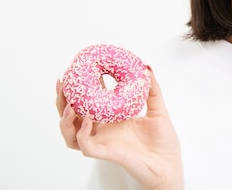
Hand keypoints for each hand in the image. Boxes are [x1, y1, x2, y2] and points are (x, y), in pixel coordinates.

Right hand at [56, 68, 183, 189]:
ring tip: (69, 105)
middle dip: (63, 101)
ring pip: (71, 134)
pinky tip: (87, 121)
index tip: (76, 70)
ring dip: (65, 119)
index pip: (88, 101)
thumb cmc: (164, 141)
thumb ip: (152, 89)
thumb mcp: (158, 109)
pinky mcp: (106, 153)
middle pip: (72, 116)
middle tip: (62, 84)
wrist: (169, 164)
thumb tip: (146, 68)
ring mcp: (103, 141)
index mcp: (111, 118)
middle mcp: (103, 129)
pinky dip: (82, 134)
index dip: (79, 88)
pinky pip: (86, 146)